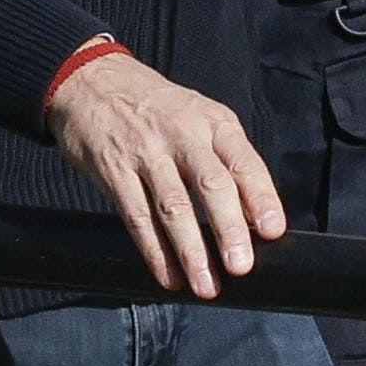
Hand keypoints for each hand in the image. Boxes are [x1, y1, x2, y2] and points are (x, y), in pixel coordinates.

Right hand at [42, 48, 285, 299]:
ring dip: (191, 251)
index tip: (272, 231)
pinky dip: (154, 251)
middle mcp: (182, 134)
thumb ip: (223, 158)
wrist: (92, 80)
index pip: (243, 162)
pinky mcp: (114, 169)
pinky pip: (136, 216)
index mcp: (212, 121)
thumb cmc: (155, 107)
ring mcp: (145, 152)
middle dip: (228, 229)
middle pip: (211, 185)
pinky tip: (167, 275)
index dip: (261, 197)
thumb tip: (252, 217)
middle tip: (241, 266)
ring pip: (173, 206)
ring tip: (205, 285)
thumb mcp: (198, 115)